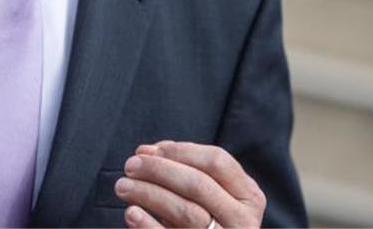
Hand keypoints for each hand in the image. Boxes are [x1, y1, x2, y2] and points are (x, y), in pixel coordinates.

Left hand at [114, 141, 265, 227]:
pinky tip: (131, 212)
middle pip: (198, 185)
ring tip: (123, 186)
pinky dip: (148, 225)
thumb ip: (181, 168)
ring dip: (149, 193)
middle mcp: (243, 221)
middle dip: (159, 170)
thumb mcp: (206, 194)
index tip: (149, 151)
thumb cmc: (207, 219)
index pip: (217, 161)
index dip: (180, 151)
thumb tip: (145, 151)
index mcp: (249, 196)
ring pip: (186, 211)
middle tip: (130, 165)